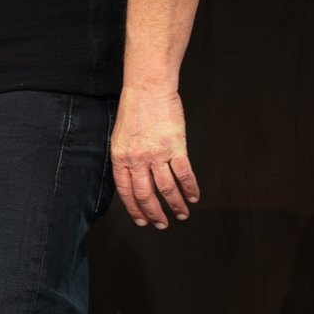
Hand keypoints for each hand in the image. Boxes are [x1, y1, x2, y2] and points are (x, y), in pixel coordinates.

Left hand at [110, 87, 199, 228]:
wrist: (147, 89)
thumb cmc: (134, 110)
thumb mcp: (120, 137)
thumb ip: (125, 158)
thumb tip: (132, 179)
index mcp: (120, 157)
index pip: (126, 191)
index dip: (134, 209)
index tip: (142, 221)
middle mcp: (137, 159)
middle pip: (146, 195)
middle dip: (154, 214)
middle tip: (162, 225)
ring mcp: (157, 154)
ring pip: (167, 189)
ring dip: (176, 205)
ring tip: (181, 215)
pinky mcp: (176, 147)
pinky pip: (184, 174)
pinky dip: (190, 189)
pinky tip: (194, 197)